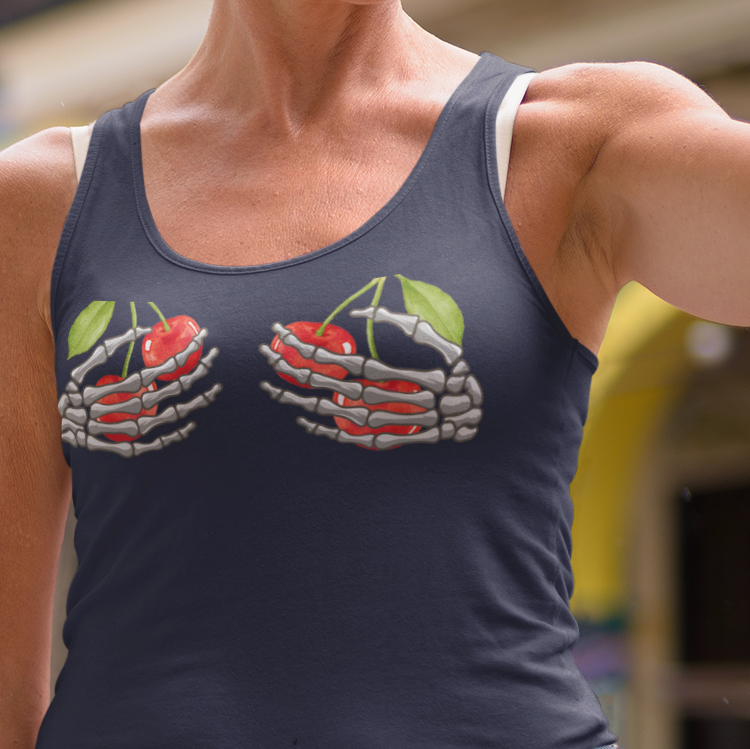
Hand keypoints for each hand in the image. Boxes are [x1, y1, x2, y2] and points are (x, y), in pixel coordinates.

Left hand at [258, 306, 481, 446]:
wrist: (483, 416)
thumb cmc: (462, 372)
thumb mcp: (443, 340)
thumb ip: (405, 324)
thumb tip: (366, 308)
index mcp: (397, 375)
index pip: (341, 360)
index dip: (311, 349)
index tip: (286, 335)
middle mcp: (386, 401)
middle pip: (329, 386)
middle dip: (295, 368)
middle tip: (266, 354)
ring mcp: (386, 424)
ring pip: (334, 413)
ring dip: (302, 402)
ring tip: (271, 389)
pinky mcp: (389, 440)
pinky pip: (350, 439)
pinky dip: (326, 432)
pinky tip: (304, 423)